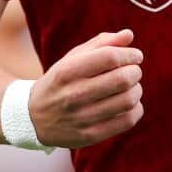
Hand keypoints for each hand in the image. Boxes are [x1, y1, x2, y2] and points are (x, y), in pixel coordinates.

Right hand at [27, 29, 144, 147]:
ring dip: (136, 90)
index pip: (110, 57)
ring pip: (127, 100)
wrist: (34, 118)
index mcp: (67, 71)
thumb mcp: (72, 58)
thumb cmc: (60, 81)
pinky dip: (136, 109)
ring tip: (131, 87)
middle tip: (133, 71)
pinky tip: (129, 104)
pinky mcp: (90, 136)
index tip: (136, 56)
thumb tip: (129, 35)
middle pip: (122, 79)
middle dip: (135, 71)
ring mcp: (81, 117)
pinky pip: (126, 121)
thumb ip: (101, 44)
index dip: (129, 54)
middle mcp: (73, 94)